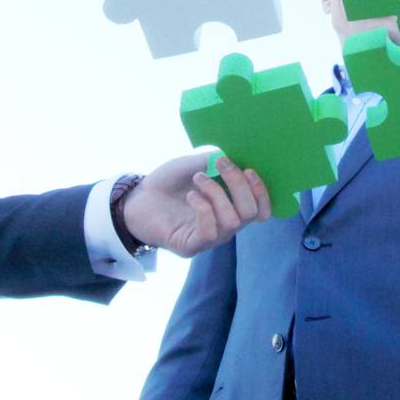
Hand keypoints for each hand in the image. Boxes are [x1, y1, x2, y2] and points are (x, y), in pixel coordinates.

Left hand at [123, 155, 270, 257]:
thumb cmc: (169, 182)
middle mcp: (225, 225)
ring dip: (217, 192)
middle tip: (219, 163)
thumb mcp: (197, 165)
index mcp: (232, 207)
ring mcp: (209, 238)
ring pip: (232, 221)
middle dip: (239, 184)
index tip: (248, 168)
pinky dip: (204, 208)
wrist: (138, 197)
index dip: (262, 191)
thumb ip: (219, 162)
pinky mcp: (191, 246)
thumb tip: (241, 153)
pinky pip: (209, 232)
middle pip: (251, 213)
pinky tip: (191, 196)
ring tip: (198, 177)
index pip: (262, 210)